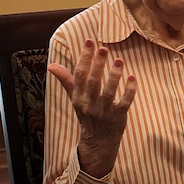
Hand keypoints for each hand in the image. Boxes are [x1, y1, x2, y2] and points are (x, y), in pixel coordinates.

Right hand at [48, 39, 135, 177]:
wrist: (98, 141)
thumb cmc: (87, 114)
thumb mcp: (75, 98)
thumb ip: (66, 80)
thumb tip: (51, 65)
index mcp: (78, 97)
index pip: (79, 75)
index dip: (84, 57)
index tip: (89, 41)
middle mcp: (89, 104)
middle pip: (93, 82)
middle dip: (97, 64)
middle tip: (103, 48)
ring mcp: (104, 111)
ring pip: (108, 92)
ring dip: (114, 76)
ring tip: (119, 60)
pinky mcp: (118, 117)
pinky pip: (124, 103)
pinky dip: (129, 91)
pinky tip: (132, 77)